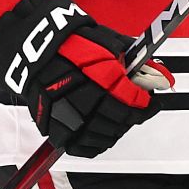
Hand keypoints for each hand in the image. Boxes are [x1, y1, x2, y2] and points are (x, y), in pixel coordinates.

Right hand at [0, 0, 172, 157]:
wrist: (33, 50)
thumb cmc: (72, 43)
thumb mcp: (107, 43)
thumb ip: (131, 60)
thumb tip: (156, 71)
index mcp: (100, 76)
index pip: (132, 101)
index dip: (146, 105)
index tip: (153, 103)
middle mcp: (84, 98)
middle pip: (119, 119)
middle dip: (133, 116)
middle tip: (139, 111)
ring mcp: (68, 116)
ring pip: (102, 135)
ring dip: (117, 130)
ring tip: (121, 122)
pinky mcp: (54, 127)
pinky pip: (80, 146)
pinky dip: (95, 143)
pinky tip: (103, 135)